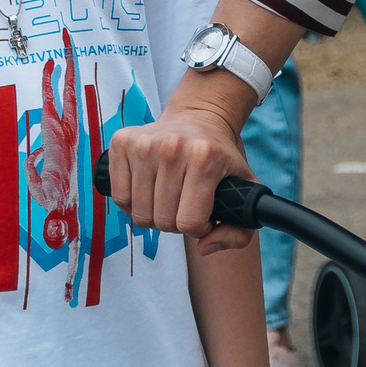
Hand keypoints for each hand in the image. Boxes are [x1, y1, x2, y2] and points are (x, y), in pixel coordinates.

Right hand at [106, 108, 257, 255]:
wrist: (199, 119)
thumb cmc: (221, 161)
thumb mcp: (246, 191)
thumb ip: (239, 232)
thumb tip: (203, 247)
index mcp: (205, 157)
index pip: (188, 223)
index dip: (198, 229)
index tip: (204, 215)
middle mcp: (172, 147)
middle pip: (161, 221)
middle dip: (174, 223)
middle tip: (185, 205)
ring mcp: (143, 143)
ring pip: (138, 213)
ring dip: (153, 215)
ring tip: (168, 198)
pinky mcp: (122, 142)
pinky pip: (119, 197)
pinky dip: (132, 204)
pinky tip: (148, 190)